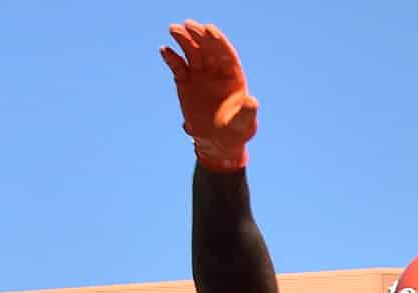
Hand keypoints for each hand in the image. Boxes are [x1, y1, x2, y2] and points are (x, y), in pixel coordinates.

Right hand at [162, 21, 258, 171]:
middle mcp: (216, 72)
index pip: (226, 54)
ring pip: (191, 53)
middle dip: (199, 36)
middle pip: (208, 49)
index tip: (209, 30)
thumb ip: (247, 112)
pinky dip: (171, 58)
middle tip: (188, 25)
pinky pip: (178, 66)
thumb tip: (252, 101)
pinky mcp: (185, 82)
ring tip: (174, 30)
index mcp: (233, 77)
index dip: (218, 42)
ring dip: (184, 40)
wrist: (217, 143)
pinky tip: (165, 50)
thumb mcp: (244, 124)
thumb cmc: (236, 132)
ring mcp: (200, 75)